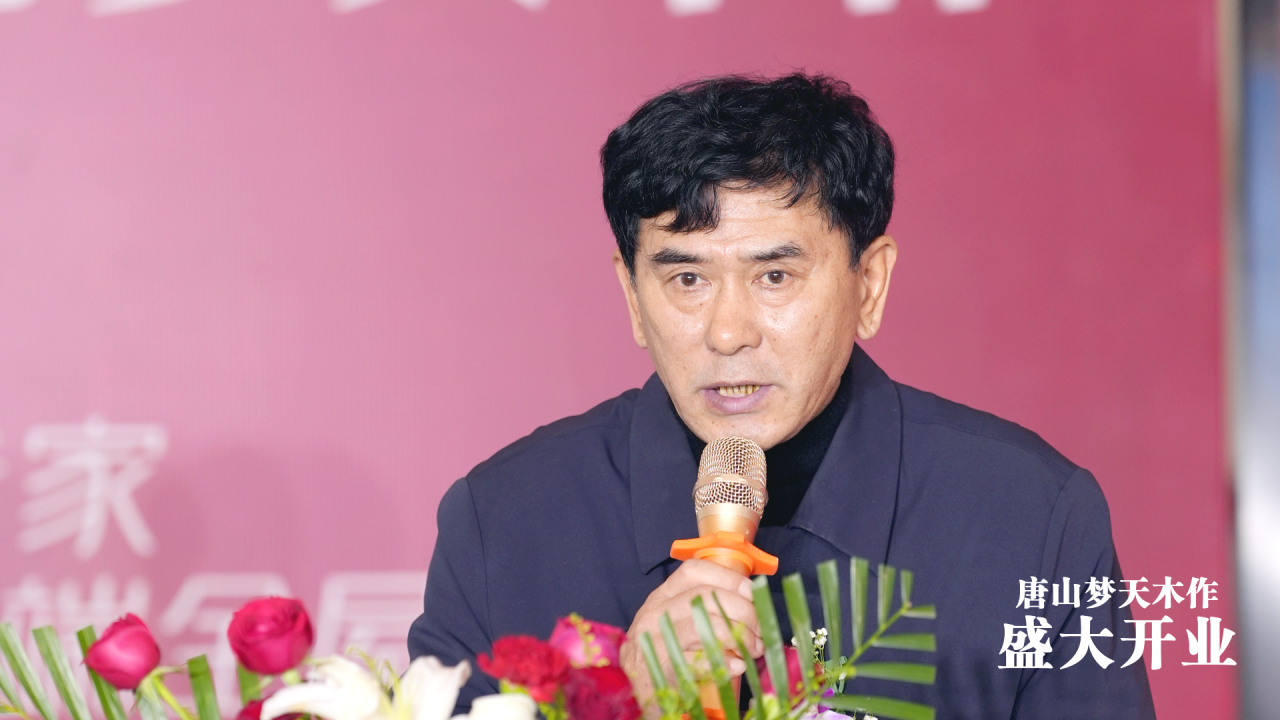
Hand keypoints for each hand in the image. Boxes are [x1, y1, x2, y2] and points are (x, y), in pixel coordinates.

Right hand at [619, 559, 763, 714]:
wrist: (639, 685)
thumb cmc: (666, 649)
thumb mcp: (677, 620)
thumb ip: (704, 607)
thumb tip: (750, 602)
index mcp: (662, 595)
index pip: (694, 571)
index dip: (728, 578)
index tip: (752, 592)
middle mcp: (655, 613)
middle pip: (704, 597)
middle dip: (742, 611)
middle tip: (760, 628)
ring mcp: (656, 640)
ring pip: (703, 625)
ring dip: (738, 636)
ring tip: (753, 648)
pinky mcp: (661, 668)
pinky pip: (698, 661)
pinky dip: (724, 663)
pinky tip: (737, 666)